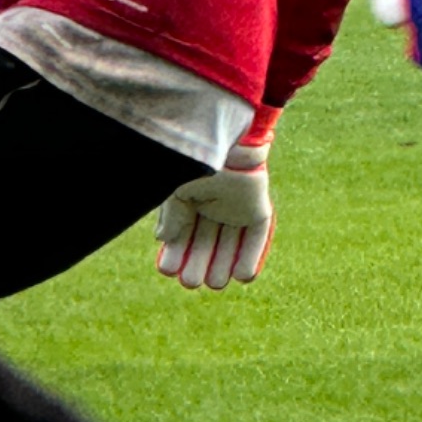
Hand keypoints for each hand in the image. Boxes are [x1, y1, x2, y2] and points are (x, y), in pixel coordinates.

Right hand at [156, 140, 274, 289]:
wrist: (225, 138)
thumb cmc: (196, 160)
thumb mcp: (176, 190)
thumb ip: (172, 215)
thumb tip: (163, 238)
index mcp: (191, 197)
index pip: (182, 231)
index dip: (176, 252)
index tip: (168, 270)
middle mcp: (214, 204)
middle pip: (206, 242)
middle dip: (198, 263)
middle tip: (191, 283)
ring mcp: (237, 207)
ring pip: (230, 243)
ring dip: (222, 264)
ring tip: (213, 283)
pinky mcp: (258, 206)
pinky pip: (257, 236)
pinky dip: (252, 256)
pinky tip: (243, 277)